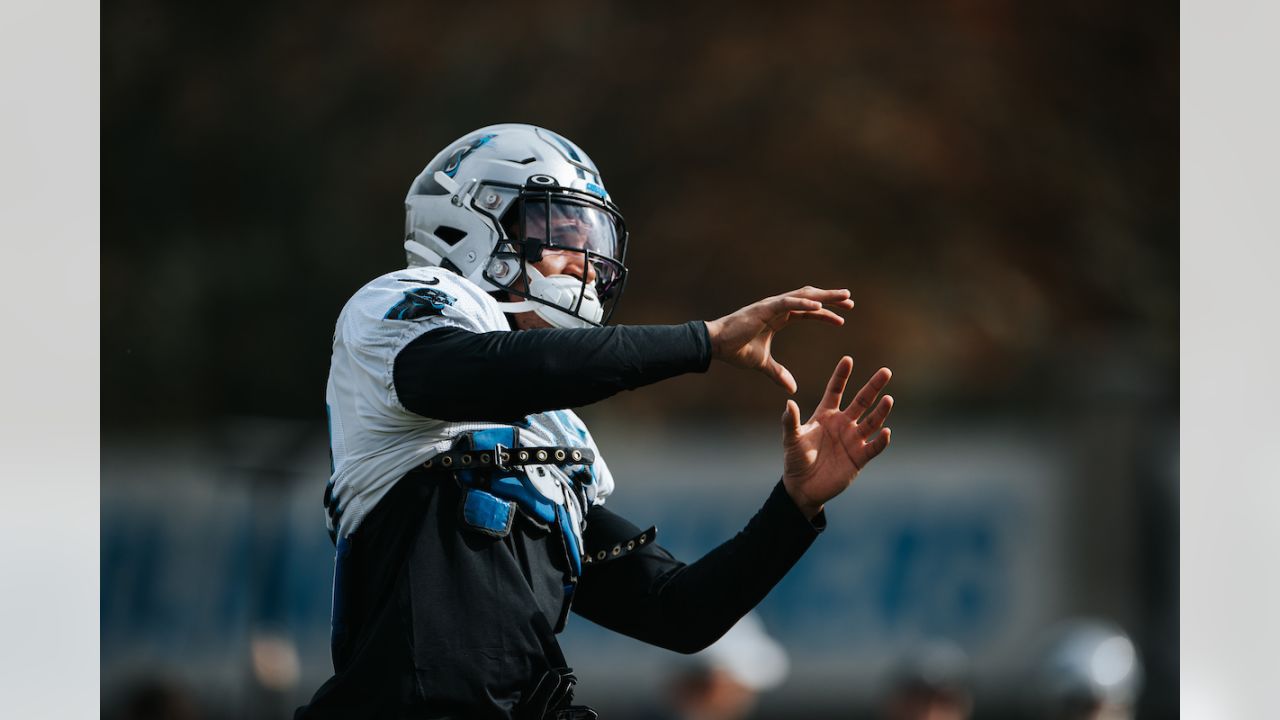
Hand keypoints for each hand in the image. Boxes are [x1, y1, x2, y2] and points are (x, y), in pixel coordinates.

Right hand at [705, 287, 853, 393]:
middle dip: (831, 299)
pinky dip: (804, 304)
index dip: (825, 313)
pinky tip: (819, 307)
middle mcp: (777, 307)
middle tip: (850, 300)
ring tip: (843, 297)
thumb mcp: (763, 364)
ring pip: (804, 296)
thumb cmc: (736, 350)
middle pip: (810, 299)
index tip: (843, 317)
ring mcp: (771, 306)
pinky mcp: (764, 309)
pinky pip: (788, 304)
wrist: (715, 345)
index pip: (808, 311)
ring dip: (825, 297)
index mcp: (778, 317)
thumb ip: (779, 373)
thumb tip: (793, 388)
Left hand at [781, 357, 892, 518]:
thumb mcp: (792, 439)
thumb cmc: (796, 459)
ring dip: (880, 411)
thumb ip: (791, 422)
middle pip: (861, 401)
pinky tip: (887, 432)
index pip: (835, 391)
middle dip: (873, 387)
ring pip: (871, 422)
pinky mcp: (859, 458)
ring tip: (888, 399)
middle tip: (886, 372)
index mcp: (826, 415)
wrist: (803, 486)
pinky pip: (873, 447)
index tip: (848, 360)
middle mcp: (843, 424)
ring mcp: (853, 440)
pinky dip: (881, 441)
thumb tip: (789, 403)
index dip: (841, 376)